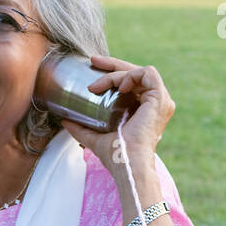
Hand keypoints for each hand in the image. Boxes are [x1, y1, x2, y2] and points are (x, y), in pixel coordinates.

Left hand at [60, 55, 174, 178]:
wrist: (128, 165)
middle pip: (135, 73)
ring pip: (139, 71)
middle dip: (113, 64)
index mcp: (145, 109)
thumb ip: (81, 129)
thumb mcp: (95, 138)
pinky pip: (148, 74)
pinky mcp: (161, 99)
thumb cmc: (117, 157)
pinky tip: (119, 86)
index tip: (93, 66)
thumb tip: (64, 120)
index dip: (113, 72)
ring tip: (98, 84)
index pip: (131, 82)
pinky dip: (131, 75)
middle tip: (93, 61)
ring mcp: (161, 101)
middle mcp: (156, 103)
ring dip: (117, 72)